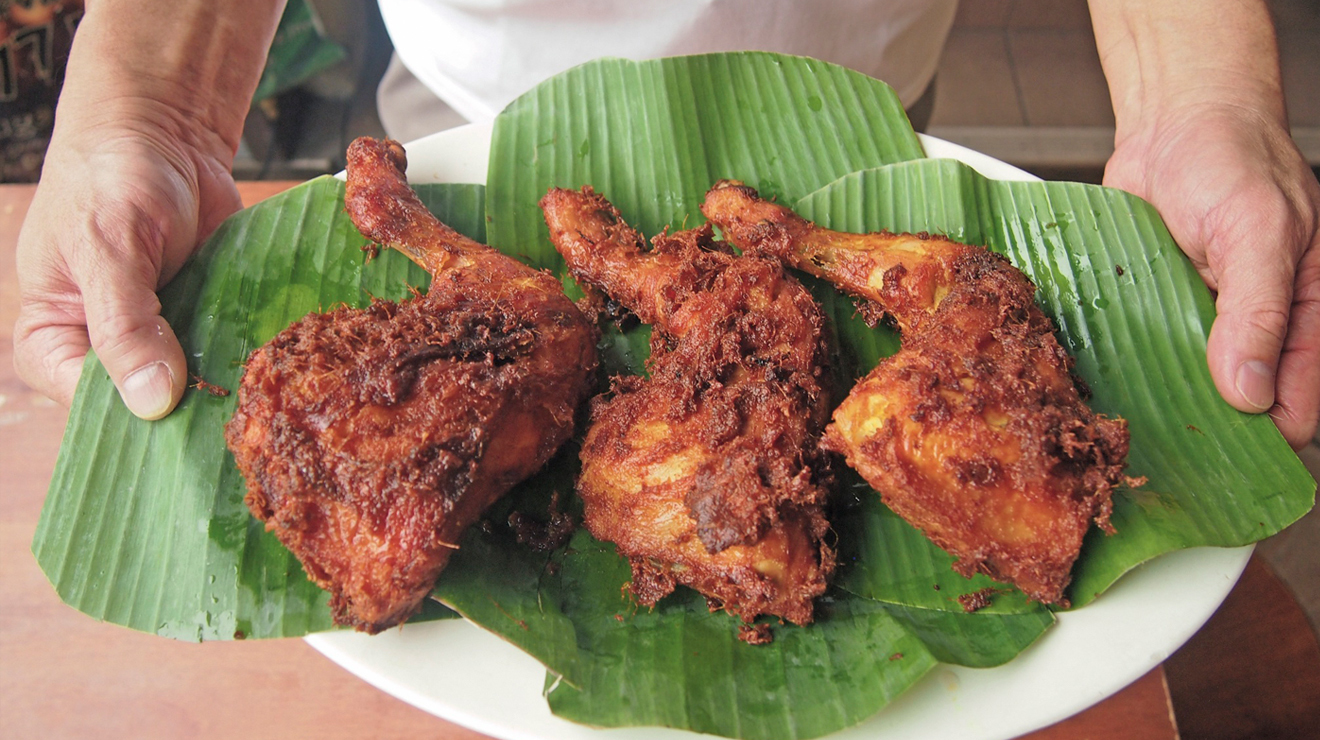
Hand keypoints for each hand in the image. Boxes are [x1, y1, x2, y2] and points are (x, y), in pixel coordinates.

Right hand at [13, 103, 241, 418]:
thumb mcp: (109, 247)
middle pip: (147, 404)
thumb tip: (151, 401)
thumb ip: (125, 323)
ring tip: (266, 386)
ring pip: (195, 383)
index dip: (137, 416)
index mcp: (54, 339)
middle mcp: (105, 348)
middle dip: (191, 404)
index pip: (89, 405)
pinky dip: (251, 351)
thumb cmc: (111, 177)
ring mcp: (160, 336)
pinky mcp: (205, 318)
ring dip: (229, 382)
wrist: (162, 130)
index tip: (188, 414)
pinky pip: (228, 350)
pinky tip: (280, 359)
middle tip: (238, 412)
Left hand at [1103, 102, 1319, 448]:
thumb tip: (1251, 392)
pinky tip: (1104, 394)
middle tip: (1167, 464)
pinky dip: (1129, 373)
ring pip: (1188, 390)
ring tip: (1129, 438)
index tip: (1226, 469)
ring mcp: (1201, 324)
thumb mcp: (1259, 230)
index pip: (1298, 405)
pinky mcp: (1154, 313)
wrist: (1174, 122)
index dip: (1268, 442)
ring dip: (1164, 410)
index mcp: (1304, 315)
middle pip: (1240, 409)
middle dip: (1209, 435)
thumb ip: (1257, 310)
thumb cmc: (1233, 161)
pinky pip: (1145, 356)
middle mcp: (1255, 328)